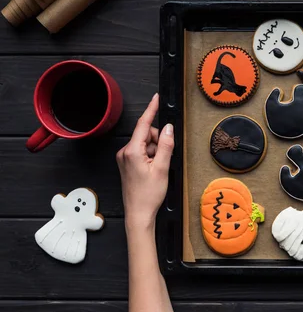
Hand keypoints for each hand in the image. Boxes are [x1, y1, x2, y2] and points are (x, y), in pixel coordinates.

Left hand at [117, 94, 173, 230]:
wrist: (138, 214)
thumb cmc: (148, 195)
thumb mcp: (162, 168)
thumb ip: (166, 145)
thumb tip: (168, 128)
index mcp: (132, 151)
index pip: (144, 124)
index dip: (151, 109)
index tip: (156, 98)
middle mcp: (125, 152)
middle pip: (147, 134)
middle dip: (158, 141)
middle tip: (163, 159)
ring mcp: (125, 158)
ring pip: (145, 143)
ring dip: (155, 151)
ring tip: (157, 169)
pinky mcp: (127, 163)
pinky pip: (141, 152)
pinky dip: (151, 156)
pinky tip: (153, 170)